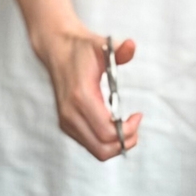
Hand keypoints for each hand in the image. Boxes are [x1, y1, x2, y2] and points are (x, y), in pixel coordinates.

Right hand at [33, 26, 142, 160]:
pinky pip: (90, 144)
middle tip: (135, 125)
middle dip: (125, 142)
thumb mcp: (102, 45)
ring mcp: (66, 121)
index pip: (107, 132)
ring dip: (116, 144)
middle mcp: (70, 113)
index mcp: (81, 97)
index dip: (128, 130)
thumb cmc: (81, 49)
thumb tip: (131, 45)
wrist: (57, 50)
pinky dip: (106, 141)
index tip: (138, 115)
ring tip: (127, 126)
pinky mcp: (66, 125)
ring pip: (97, 151)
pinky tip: (114, 124)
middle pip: (103, 149)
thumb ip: (119, 49)